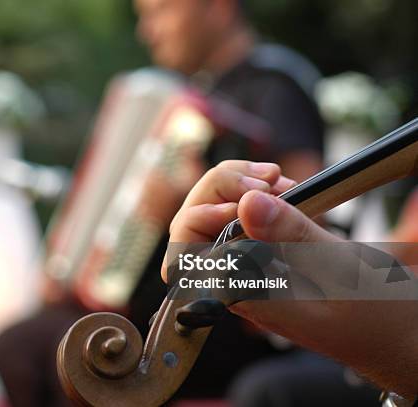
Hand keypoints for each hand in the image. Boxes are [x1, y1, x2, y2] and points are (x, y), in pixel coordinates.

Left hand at [164, 160, 417, 396]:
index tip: (248, 196)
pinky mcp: (268, 256)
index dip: (202, 217)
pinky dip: (259, 197)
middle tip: (269, 177)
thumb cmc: (375, 316)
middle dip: (223, 190)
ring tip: (280, 180)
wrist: (399, 336)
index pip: (184, 258)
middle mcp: (238, 284)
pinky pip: (244, 220)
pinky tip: (284, 189)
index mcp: (242, 298)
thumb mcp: (341, 270)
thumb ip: (292, 237)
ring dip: (241, 189)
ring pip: (217, 218)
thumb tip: (247, 205)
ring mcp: (251, 269)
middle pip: (195, 228)